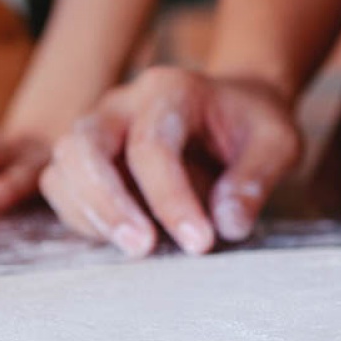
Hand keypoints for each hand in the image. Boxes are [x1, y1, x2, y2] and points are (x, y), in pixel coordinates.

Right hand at [40, 67, 301, 256]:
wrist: (238, 107)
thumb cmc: (256, 124)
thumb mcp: (278, 143)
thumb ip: (255, 179)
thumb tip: (227, 225)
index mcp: (169, 90)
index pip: (151, 145)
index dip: (170, 199)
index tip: (200, 242)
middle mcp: (122, 104)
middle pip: (83, 147)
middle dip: (108, 204)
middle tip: (144, 249)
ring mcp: (99, 130)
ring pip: (62, 170)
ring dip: (92, 216)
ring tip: (138, 250)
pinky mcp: (90, 161)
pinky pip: (64, 191)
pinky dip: (86, 221)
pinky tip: (126, 241)